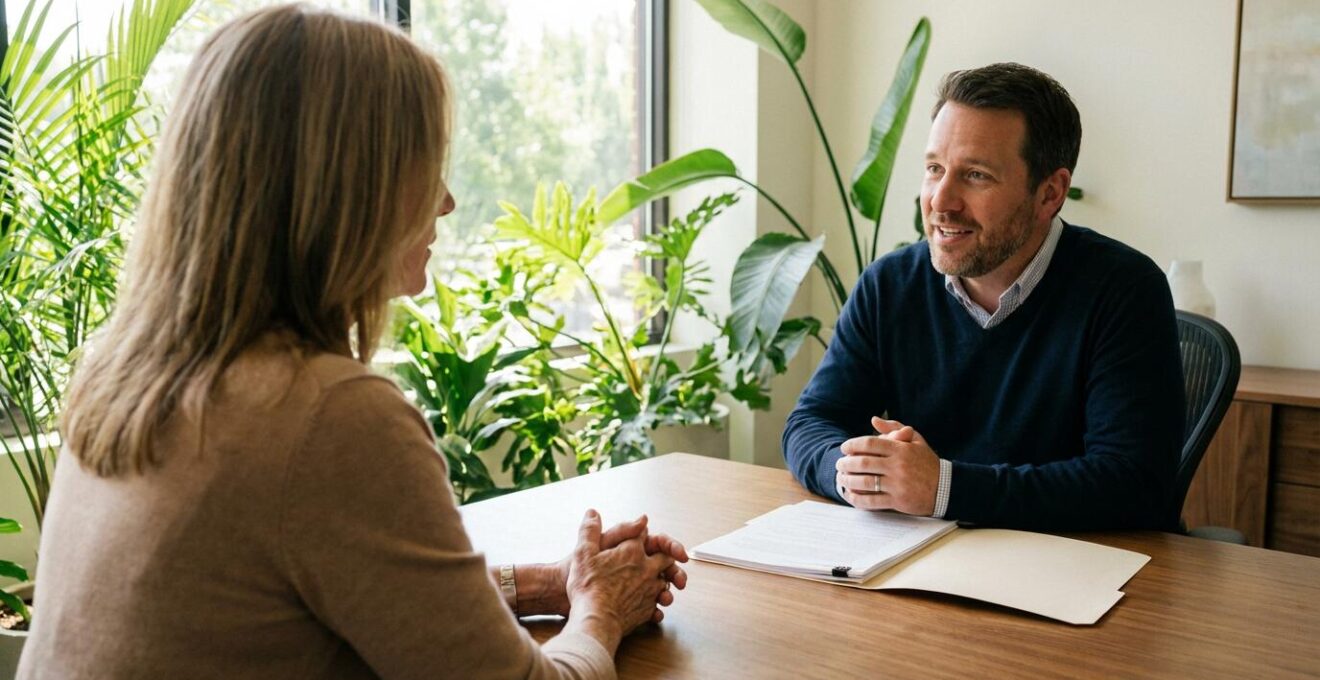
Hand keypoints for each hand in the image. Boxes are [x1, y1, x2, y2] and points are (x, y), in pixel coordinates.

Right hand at [563, 510, 676, 652]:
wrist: (596, 620)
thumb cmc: (589, 587)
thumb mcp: (583, 553)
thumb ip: (589, 530)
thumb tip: (593, 513)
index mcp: (632, 551)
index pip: (644, 534)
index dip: (641, 532)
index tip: (641, 532)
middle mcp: (646, 568)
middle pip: (665, 557)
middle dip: (666, 555)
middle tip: (666, 557)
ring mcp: (650, 589)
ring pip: (666, 582)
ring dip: (664, 581)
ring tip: (658, 584)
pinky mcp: (648, 609)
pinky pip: (658, 604)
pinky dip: (656, 604)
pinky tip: (651, 606)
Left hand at [835, 416, 939, 515]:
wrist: (946, 488)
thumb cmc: (928, 463)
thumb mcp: (916, 440)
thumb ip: (895, 428)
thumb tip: (873, 420)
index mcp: (901, 449)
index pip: (870, 444)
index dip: (853, 445)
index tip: (844, 448)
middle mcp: (898, 466)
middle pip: (863, 463)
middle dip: (846, 463)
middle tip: (839, 464)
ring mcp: (898, 484)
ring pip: (865, 482)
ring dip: (848, 480)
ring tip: (841, 478)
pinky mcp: (898, 501)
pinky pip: (872, 501)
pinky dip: (858, 499)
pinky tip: (850, 496)